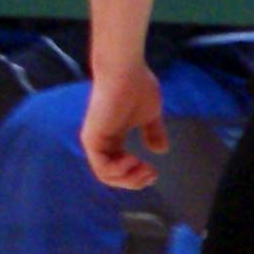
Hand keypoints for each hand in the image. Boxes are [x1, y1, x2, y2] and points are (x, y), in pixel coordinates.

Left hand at [79, 64, 167, 189]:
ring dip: (128, 179)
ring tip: (144, 168)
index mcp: (113, 137)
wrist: (125, 71)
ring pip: (106, 176)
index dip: (137, 176)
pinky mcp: (92, 139)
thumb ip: (153, 132)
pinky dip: (119, 171)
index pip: (120, 166)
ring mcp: (95, 141)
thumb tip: (161, 150)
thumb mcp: (150, 115)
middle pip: (113, 176)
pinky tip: (133, 160)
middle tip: (152, 175)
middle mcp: (102, 142)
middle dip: (134, 181)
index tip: (155, 173)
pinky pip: (101, 168)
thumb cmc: (137, 87)